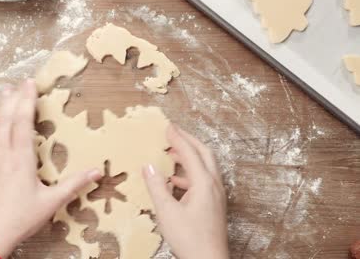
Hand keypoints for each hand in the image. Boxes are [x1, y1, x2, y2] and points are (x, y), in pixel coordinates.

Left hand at [0, 79, 101, 257]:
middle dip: (14, 98)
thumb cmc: (19, 218)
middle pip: (7, 119)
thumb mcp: (51, 202)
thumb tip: (97, 172)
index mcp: (20, 159)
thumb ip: (74, 184)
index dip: (26, 101)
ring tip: (3, 91)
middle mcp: (3, 154)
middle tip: (19, 82)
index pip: (23, 122)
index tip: (30, 85)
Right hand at [143, 125, 228, 258]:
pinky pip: (203, 180)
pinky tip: (175, 181)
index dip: (178, 138)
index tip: (168, 126)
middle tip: (174, 132)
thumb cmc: (190, 238)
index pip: (190, 152)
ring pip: (205, 166)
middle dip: (189, 140)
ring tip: (172, 153)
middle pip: (204, 153)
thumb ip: (157, 187)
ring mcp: (216, 194)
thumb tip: (148, 166)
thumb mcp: (167, 212)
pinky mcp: (214, 204)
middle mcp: (214, 185)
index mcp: (204, 183)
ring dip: (190, 156)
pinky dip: (189, 173)